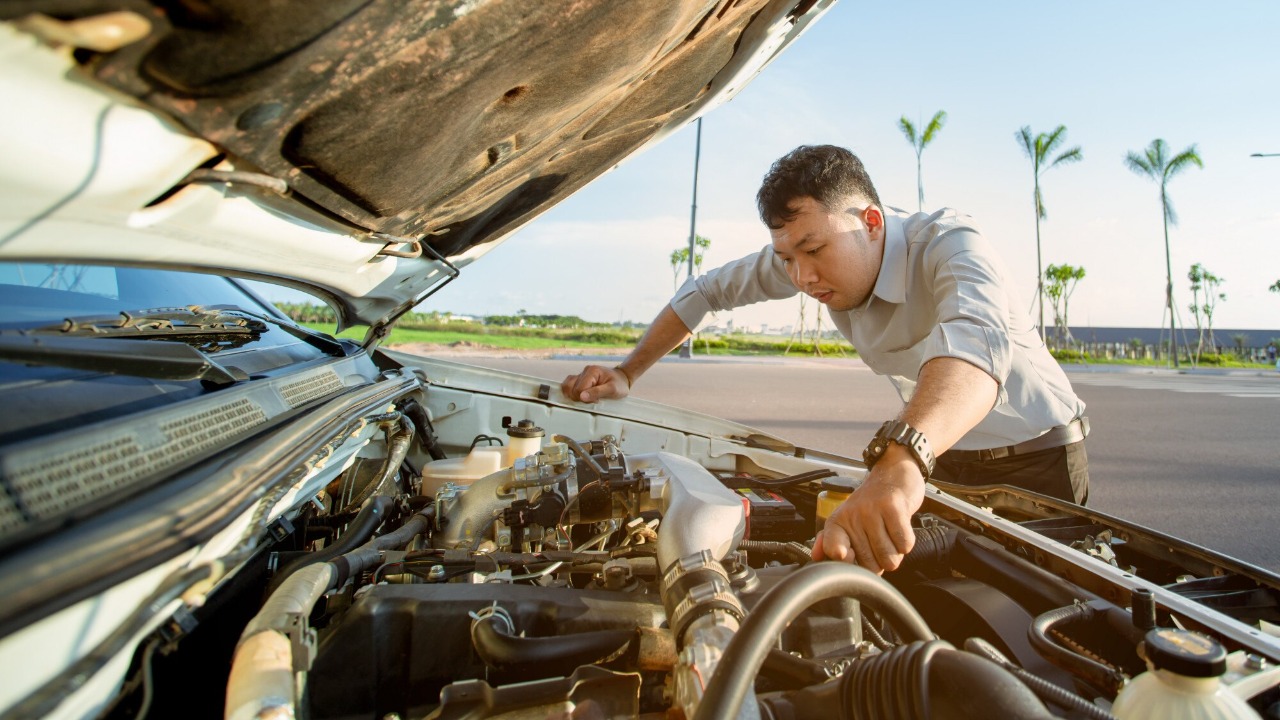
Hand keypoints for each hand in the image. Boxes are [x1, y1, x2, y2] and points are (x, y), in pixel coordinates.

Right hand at [561, 364, 629, 402]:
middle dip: (579, 398)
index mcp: (591, 372)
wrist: (622, 379)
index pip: (578, 389)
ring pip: (567, 386)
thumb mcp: (612, 389)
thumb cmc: (619, 384)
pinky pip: (569, 386)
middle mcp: (584, 372)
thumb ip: (597, 392)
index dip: (584, 398)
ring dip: (573, 396)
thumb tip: (581, 397)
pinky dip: (571, 393)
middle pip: (571, 389)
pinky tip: (579, 397)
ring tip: (585, 399)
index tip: (596, 401)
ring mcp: (581, 375)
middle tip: (592, 400)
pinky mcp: (580, 379)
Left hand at [813, 447, 925, 573]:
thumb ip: (831, 541)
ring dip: (895, 554)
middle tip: (879, 542)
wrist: (892, 476)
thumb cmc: (871, 506)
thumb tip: (816, 556)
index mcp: (837, 522)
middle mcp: (852, 516)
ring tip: (890, 536)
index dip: (844, 559)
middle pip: (869, 565)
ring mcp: (872, 511)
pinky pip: (904, 545)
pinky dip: (906, 543)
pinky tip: (899, 530)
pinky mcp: (893, 507)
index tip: (851, 555)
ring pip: (889, 559)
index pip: (832, 548)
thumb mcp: (847, 521)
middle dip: (880, 562)